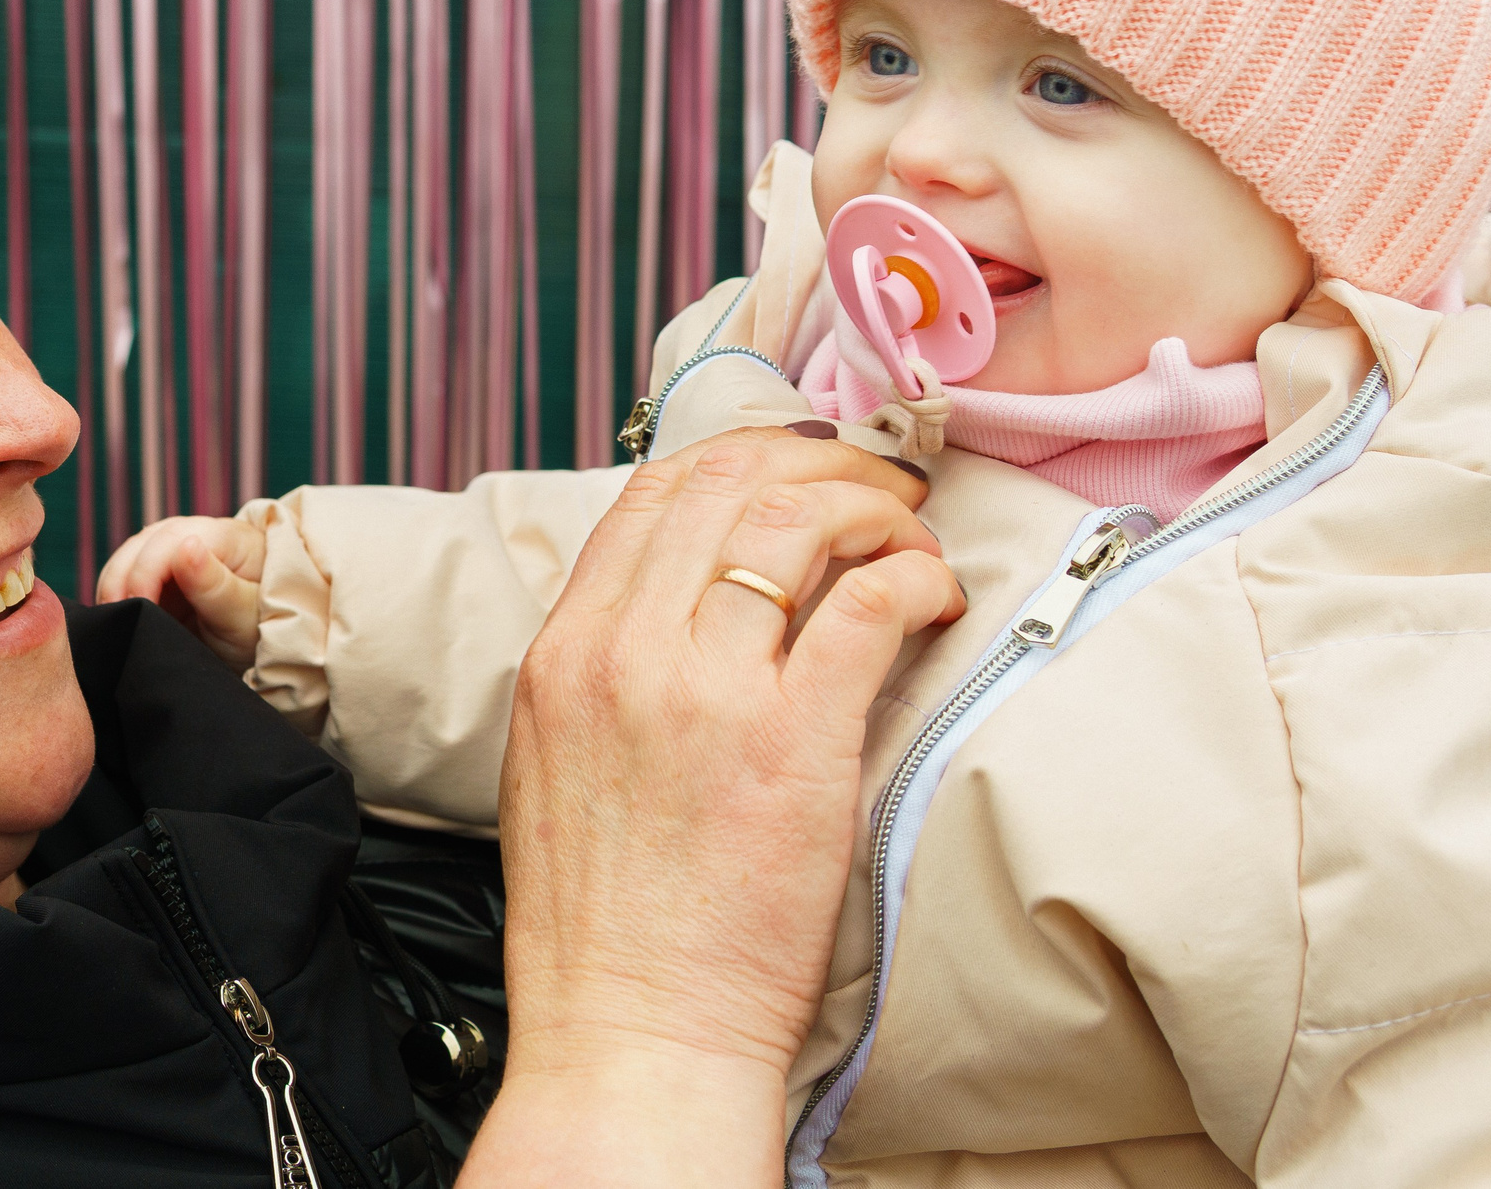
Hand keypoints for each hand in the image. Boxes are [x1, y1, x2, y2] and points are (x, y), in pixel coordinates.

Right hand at [94, 515, 267, 668]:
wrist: (273, 638)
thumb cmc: (265, 624)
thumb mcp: (244, 615)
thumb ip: (215, 585)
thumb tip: (186, 547)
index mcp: (227, 537)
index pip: (172, 539)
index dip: (147, 571)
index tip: (140, 608)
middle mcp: (201, 534)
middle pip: (146, 541)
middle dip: (123, 577)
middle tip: (116, 619)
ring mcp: (182, 549)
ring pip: (133, 553)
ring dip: (116, 583)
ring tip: (114, 620)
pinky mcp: (167, 571)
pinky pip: (132, 572)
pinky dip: (119, 591)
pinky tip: (119, 617)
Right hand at [465, 428, 964, 1187]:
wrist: (633, 1033)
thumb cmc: (605, 922)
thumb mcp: (556, 763)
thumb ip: (605, 669)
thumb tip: (678, 603)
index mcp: (564, 654)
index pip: (654, 494)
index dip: (744, 457)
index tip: (798, 469)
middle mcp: (626, 653)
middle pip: (732, 485)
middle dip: (823, 463)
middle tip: (879, 482)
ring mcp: (709, 693)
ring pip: (799, 523)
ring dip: (875, 510)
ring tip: (912, 536)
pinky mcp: (795, 743)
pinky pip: (867, 606)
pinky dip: (914, 576)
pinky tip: (934, 595)